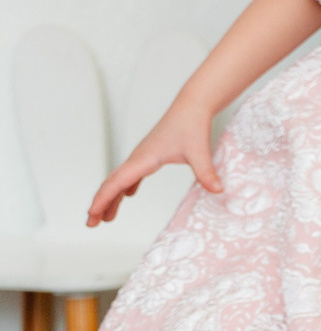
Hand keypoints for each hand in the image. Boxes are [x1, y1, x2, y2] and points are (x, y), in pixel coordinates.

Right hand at [90, 98, 219, 223]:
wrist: (192, 106)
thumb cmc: (193, 125)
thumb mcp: (199, 151)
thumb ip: (206, 172)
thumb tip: (218, 190)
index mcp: (143, 159)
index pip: (116, 183)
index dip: (103, 200)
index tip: (92, 215)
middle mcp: (137, 158)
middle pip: (112, 183)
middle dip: (100, 204)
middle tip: (91, 224)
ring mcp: (142, 156)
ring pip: (120, 179)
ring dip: (111, 197)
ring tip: (107, 217)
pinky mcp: (150, 154)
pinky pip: (132, 174)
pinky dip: (126, 187)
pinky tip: (129, 196)